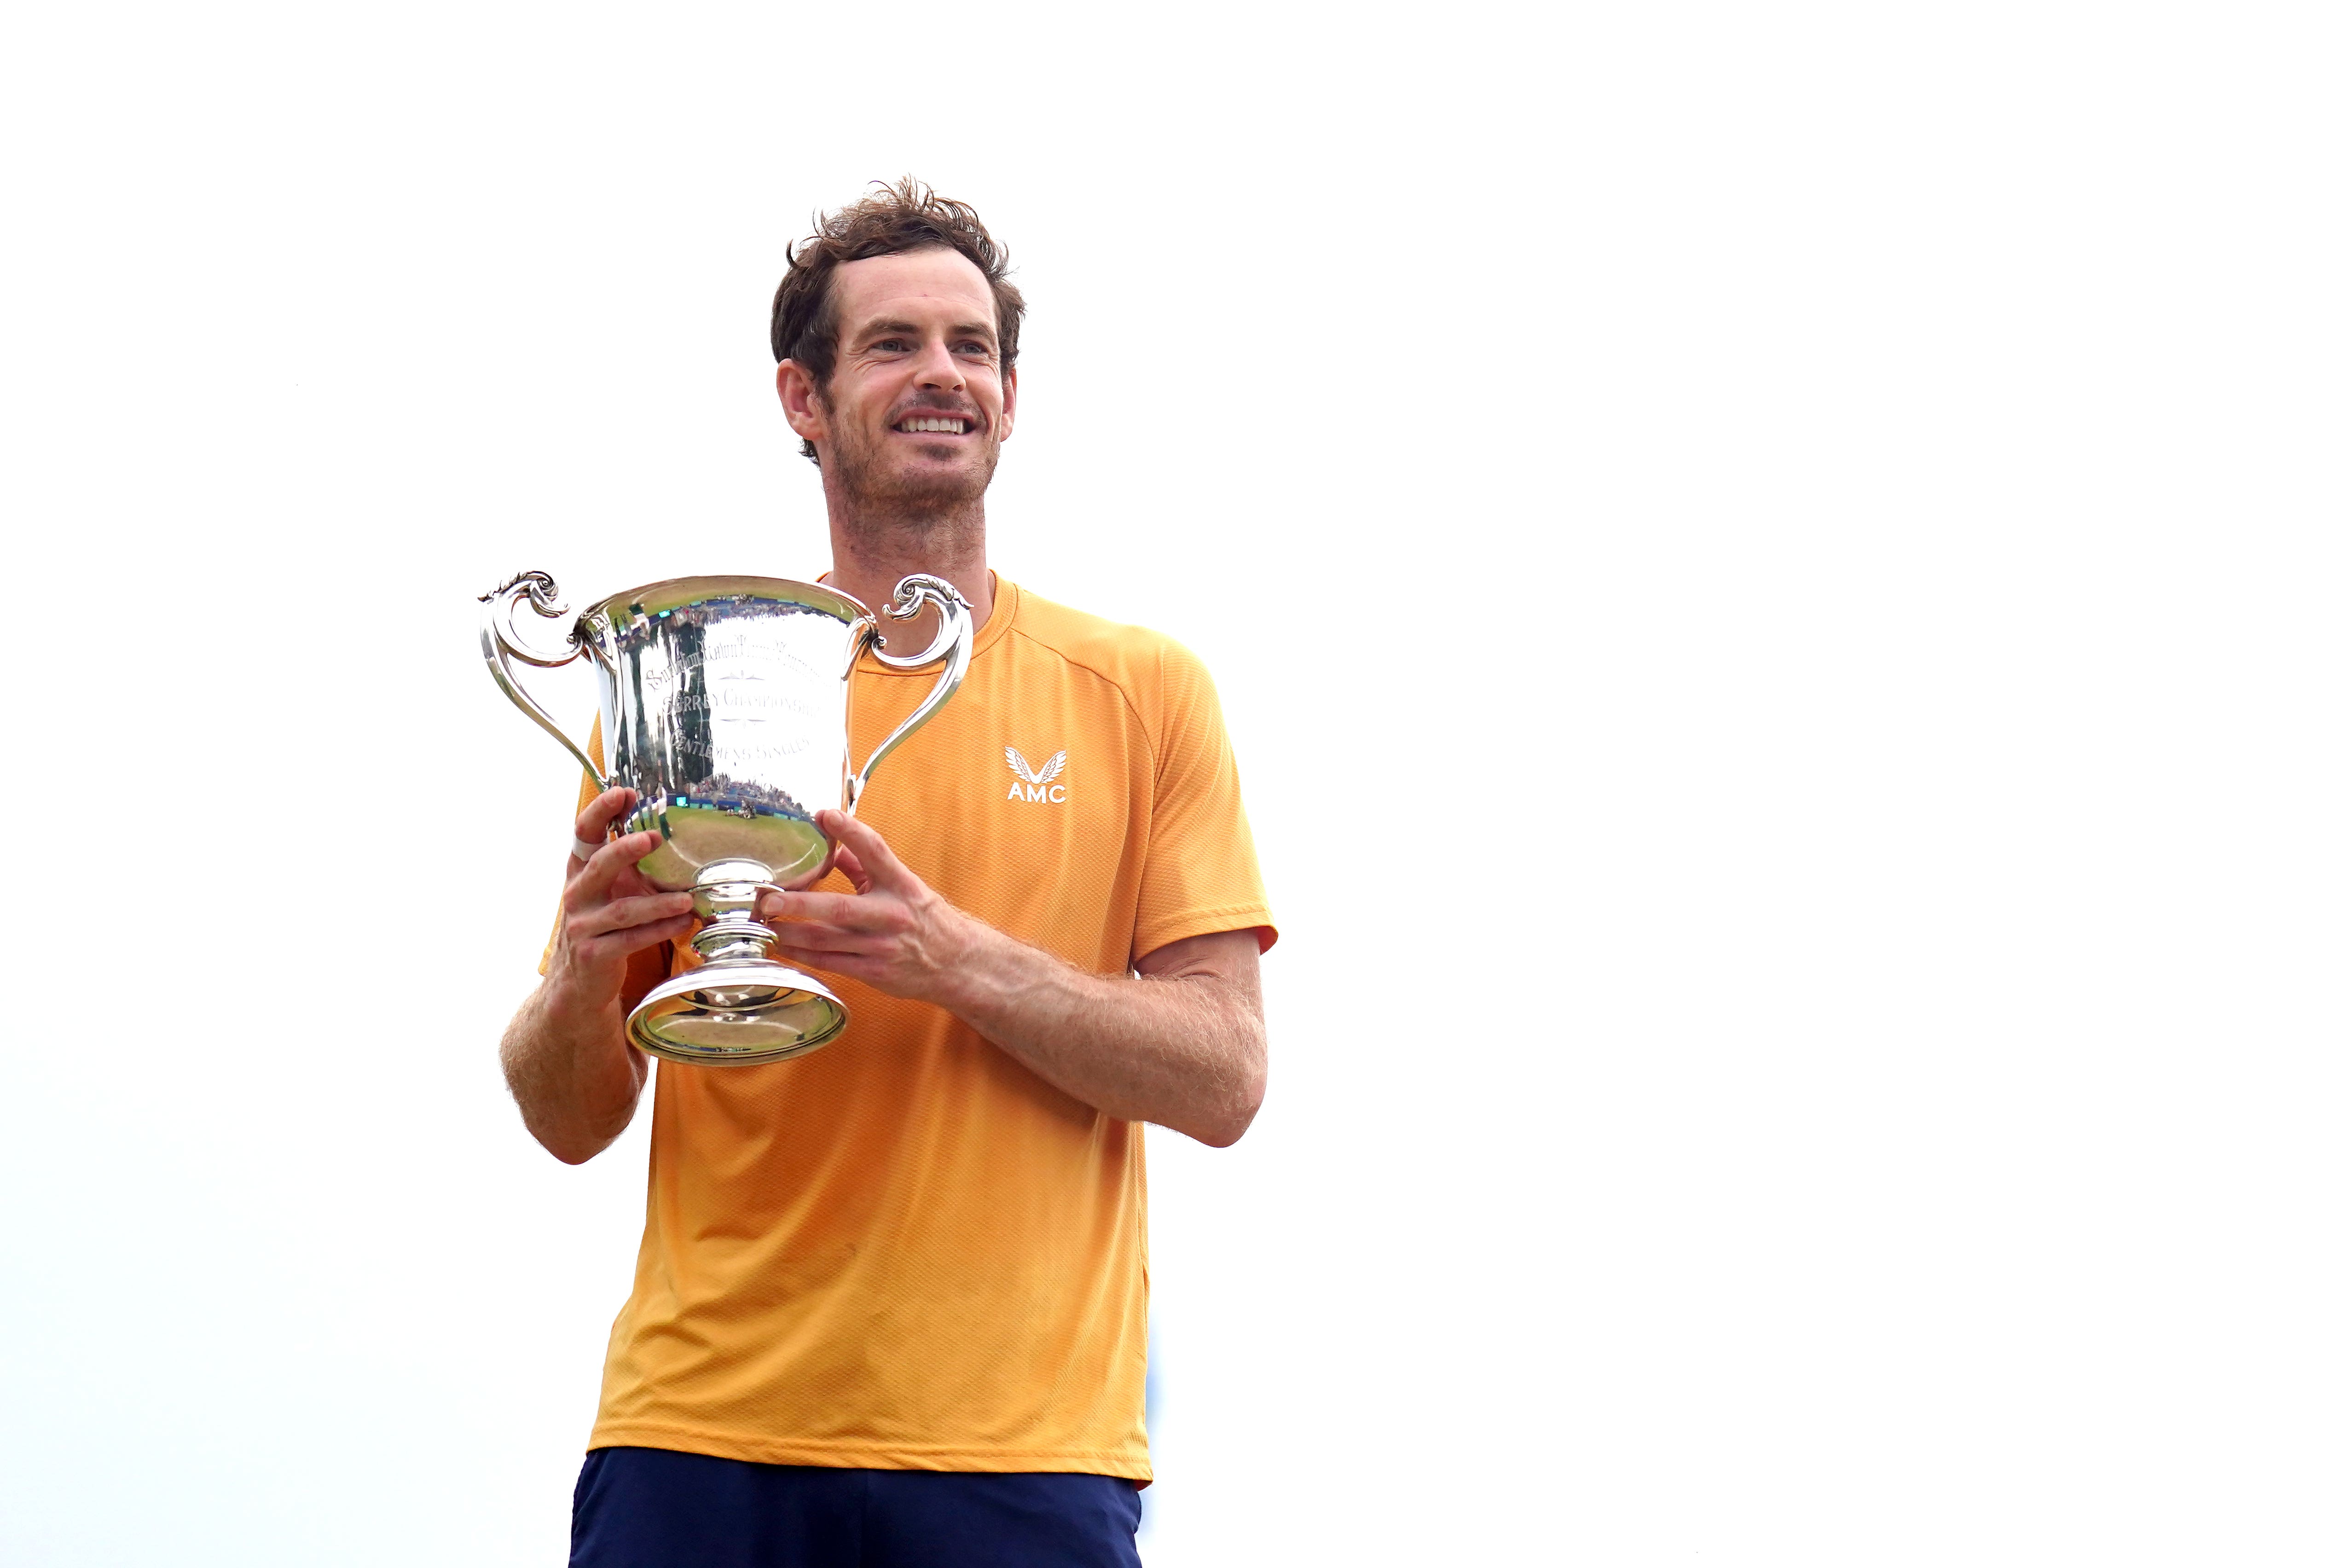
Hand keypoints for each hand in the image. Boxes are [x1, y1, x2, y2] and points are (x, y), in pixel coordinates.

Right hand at [545, 787, 696, 1018]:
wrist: (580, 981)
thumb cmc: (603, 925)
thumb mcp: (611, 890)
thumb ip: (630, 865)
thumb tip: (668, 829)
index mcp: (580, 872)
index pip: (582, 835)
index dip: (599, 811)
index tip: (623, 793)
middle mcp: (577, 896)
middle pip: (598, 866)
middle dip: (623, 850)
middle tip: (652, 838)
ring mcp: (583, 926)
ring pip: (623, 910)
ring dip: (657, 903)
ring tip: (687, 899)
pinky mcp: (595, 954)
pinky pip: (631, 940)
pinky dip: (660, 930)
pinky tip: (684, 923)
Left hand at [755, 809, 982, 1002]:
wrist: (958, 964)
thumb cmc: (926, 921)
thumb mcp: (904, 885)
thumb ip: (867, 865)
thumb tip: (834, 843)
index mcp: (902, 885)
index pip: (876, 851)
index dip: (850, 831)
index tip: (823, 814)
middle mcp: (891, 914)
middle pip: (839, 908)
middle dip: (799, 903)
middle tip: (768, 898)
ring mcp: (881, 946)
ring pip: (825, 940)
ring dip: (788, 932)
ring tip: (762, 922)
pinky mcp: (873, 972)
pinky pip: (828, 963)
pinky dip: (800, 956)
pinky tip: (779, 947)